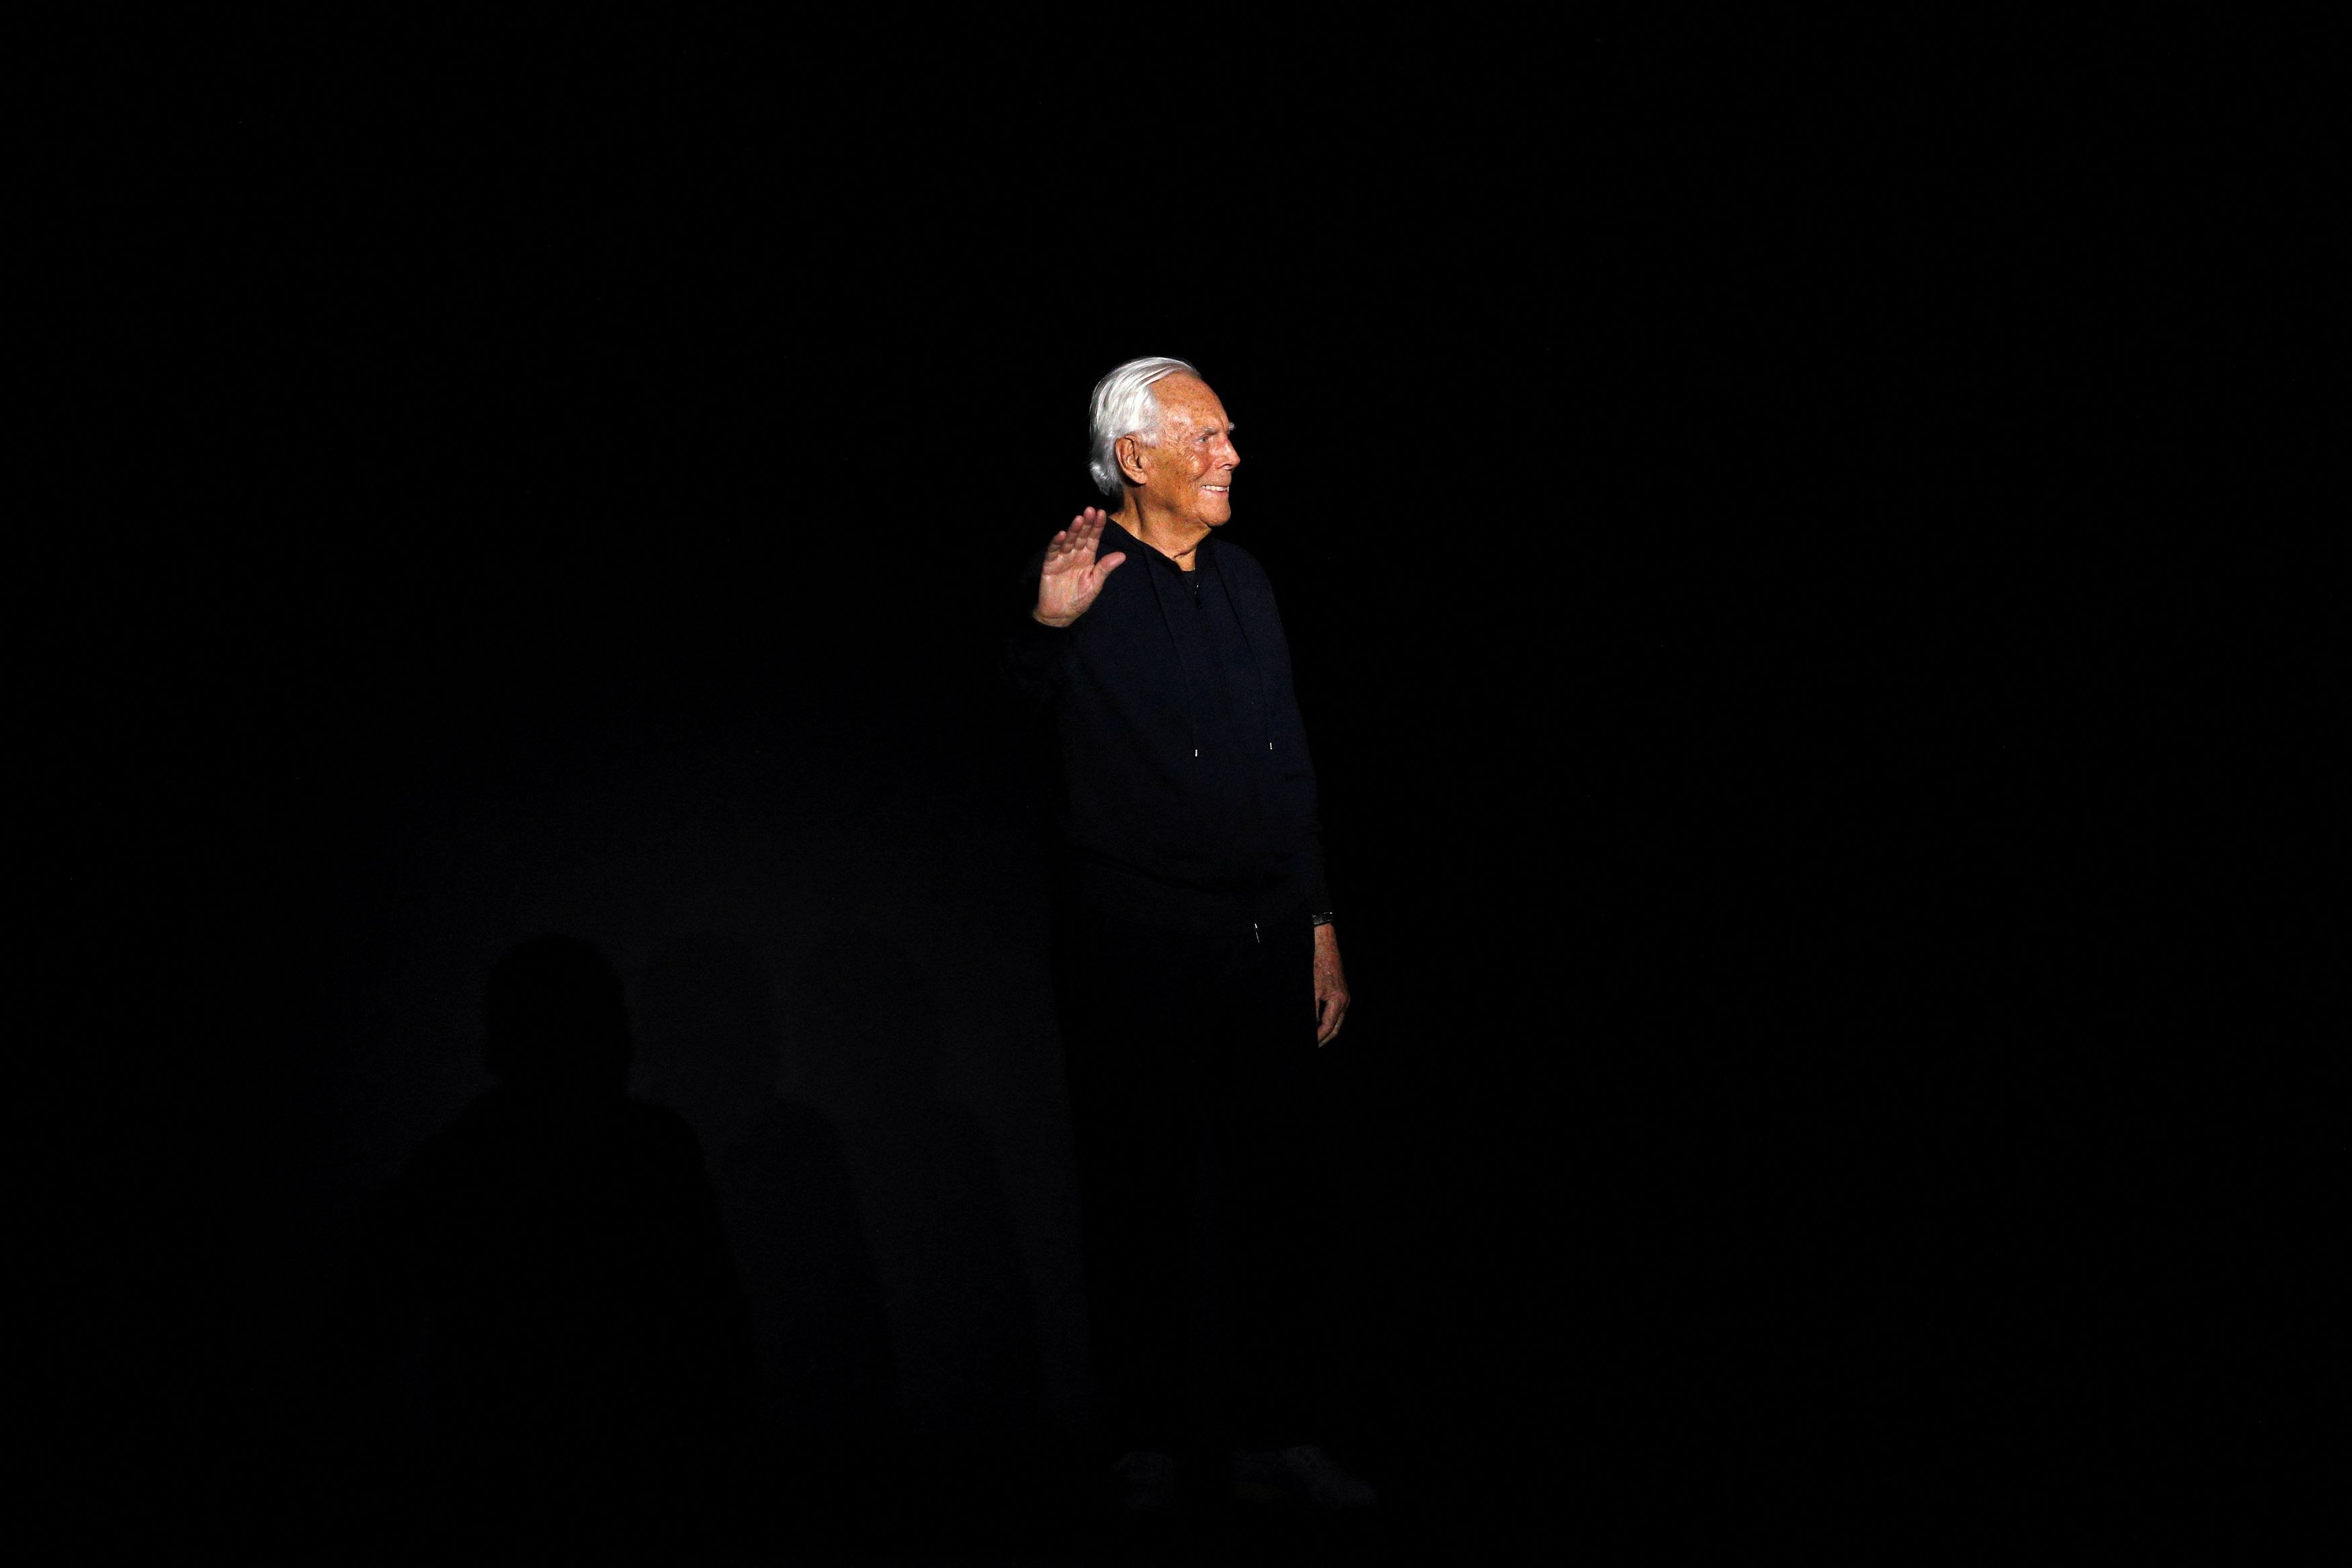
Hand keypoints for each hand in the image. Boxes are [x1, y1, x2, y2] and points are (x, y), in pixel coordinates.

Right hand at [1034, 507, 1127, 625]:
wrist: (1061, 615)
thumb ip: (1105, 569)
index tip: (1101, 513)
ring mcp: (1062, 558)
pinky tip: (1061, 534)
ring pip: (1068, 541)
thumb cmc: (1079, 599)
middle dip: (1086, 523)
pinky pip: (1053, 551)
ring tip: (1078, 519)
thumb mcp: (1095, 584)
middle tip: (1090, 510)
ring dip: (1073, 530)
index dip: (1097, 526)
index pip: (1093, 538)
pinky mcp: (1050, 565)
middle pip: (1081, 536)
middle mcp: (1075, 555)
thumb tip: (1122, 555)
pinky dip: (1056, 543)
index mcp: (1088, 557)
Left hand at [1313, 924, 1349, 1046]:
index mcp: (1339, 1001)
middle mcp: (1344, 1001)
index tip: (1309, 1044)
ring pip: (1336, 1021)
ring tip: (1313, 1038)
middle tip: (1311, 1046)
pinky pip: (1335, 1012)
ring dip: (1326, 1031)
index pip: (1329, 1027)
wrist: (1324, 945)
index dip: (1318, 1038)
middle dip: (1324, 1039)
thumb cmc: (1318, 965)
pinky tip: (1317, 1023)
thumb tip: (1309, 1026)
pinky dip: (1327, 1021)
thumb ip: (1312, 1010)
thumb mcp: (1312, 990)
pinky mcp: (1339, 992)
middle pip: (1336, 1028)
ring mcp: (1344, 997)